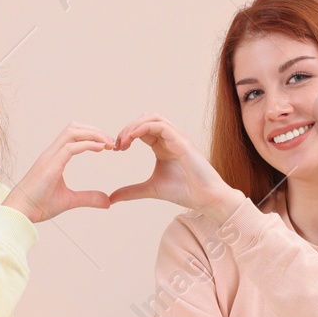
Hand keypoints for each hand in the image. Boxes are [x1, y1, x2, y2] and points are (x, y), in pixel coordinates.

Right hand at [3, 124, 114, 223]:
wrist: (20, 213)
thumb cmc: (38, 205)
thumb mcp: (69, 201)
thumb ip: (88, 198)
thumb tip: (108, 202)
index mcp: (54, 158)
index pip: (73, 135)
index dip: (92, 135)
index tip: (108, 145)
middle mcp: (51, 153)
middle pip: (74, 128)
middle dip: (94, 130)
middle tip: (111, 142)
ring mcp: (50, 157)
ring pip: (72, 132)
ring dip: (93, 134)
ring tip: (108, 143)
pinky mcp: (50, 166)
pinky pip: (70, 147)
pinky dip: (87, 144)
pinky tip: (101, 149)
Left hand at [108, 114, 243, 222]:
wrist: (206, 198)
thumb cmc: (184, 192)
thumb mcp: (150, 189)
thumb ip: (131, 191)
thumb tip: (112, 198)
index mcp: (162, 146)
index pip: (141, 130)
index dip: (126, 135)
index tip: (116, 149)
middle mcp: (170, 138)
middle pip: (145, 119)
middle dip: (128, 127)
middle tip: (117, 144)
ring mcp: (177, 137)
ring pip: (152, 117)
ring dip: (134, 125)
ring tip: (124, 140)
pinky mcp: (182, 141)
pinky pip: (160, 125)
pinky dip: (144, 128)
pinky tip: (132, 138)